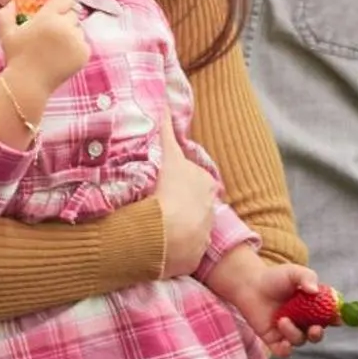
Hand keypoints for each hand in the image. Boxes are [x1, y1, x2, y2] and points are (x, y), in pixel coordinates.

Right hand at [0, 0, 89, 95]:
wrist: (28, 83)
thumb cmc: (16, 57)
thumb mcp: (6, 33)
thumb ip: (6, 14)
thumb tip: (13, 2)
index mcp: (48, 18)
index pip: (64, 0)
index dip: (60, 6)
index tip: (56, 12)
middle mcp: (65, 27)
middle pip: (72, 15)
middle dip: (64, 21)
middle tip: (52, 34)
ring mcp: (77, 41)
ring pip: (78, 30)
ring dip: (71, 35)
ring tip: (55, 48)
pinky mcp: (84, 54)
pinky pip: (83, 44)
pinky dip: (76, 49)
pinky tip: (62, 57)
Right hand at [154, 130, 217, 278]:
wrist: (162, 234)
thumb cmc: (165, 189)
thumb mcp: (166, 152)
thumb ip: (165, 126)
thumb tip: (164, 99)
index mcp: (204, 182)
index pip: (188, 176)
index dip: (172, 177)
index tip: (157, 181)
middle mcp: (209, 208)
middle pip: (189, 201)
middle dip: (174, 202)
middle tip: (150, 202)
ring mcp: (202, 235)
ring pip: (185, 226)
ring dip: (170, 226)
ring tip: (148, 225)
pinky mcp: (191, 259)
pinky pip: (178, 251)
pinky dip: (168, 249)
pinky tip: (151, 245)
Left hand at [207, 254, 327, 358]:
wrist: (249, 285)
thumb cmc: (274, 277)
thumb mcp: (293, 273)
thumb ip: (307, 277)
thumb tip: (315, 290)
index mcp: (313, 306)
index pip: (328, 316)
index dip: (335, 318)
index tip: (337, 319)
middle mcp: (303, 321)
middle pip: (316, 334)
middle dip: (318, 334)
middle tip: (315, 329)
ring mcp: (289, 331)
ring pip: (299, 340)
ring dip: (294, 333)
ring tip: (282, 320)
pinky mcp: (274, 339)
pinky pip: (284, 351)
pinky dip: (286, 351)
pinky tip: (284, 344)